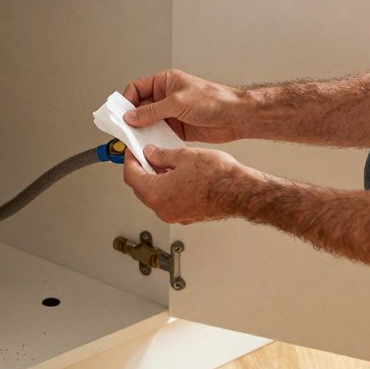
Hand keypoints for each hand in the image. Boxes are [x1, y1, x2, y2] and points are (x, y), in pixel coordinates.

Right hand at [122, 69, 244, 143]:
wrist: (235, 117)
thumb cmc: (214, 100)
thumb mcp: (178, 102)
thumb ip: (152, 111)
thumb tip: (132, 116)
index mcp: (165, 82)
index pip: (137, 88)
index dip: (127, 100)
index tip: (120, 113)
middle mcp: (166, 97)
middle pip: (140, 107)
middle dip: (132, 118)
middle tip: (123, 129)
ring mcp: (171, 113)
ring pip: (149, 122)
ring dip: (142, 131)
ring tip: (134, 140)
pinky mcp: (177, 128)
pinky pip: (159, 133)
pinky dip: (153, 140)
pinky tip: (149, 146)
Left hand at [122, 145, 250, 223]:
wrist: (240, 192)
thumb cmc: (218, 177)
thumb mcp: (184, 156)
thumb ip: (162, 155)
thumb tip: (151, 154)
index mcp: (157, 193)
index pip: (131, 176)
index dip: (129, 160)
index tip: (132, 151)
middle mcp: (162, 209)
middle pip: (140, 188)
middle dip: (141, 170)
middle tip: (146, 155)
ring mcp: (174, 215)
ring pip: (155, 196)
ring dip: (155, 180)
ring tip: (165, 163)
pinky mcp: (186, 216)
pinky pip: (169, 202)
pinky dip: (167, 189)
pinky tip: (177, 175)